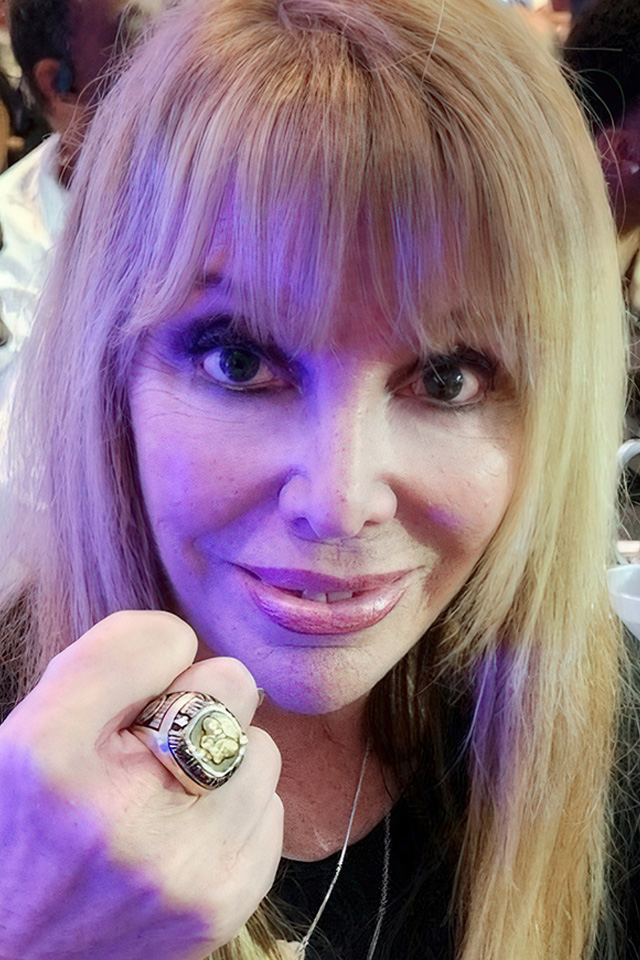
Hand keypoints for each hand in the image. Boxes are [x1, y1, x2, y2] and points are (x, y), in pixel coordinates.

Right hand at [0, 610, 282, 956]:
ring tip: (168, 795)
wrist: (17, 952)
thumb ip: (110, 666)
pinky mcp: (222, 905)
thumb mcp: (31, 728)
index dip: (151, 654)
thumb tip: (193, 647)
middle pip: (231, 682)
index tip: (131, 692)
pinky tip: (187, 837)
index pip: (162, 636)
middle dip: (196, 702)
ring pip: (262, 747)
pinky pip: (272, 810)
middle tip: (150, 746)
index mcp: (50, 752)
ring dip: (223, 760)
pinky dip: (236, 815)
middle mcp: (117, 812)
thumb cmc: (28, 822)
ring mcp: (179, 867)